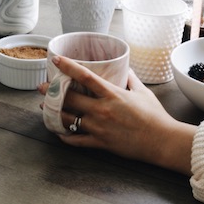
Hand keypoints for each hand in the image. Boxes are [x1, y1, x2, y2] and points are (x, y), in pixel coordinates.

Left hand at [39, 56, 194, 174]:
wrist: (162, 141)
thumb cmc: (155, 116)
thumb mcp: (143, 92)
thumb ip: (131, 79)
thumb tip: (124, 69)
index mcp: (112, 94)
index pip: (85, 77)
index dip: (68, 67)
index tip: (56, 60)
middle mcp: (102, 110)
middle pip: (69, 98)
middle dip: (52, 91)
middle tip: (42, 86)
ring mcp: (99, 128)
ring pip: (67, 120)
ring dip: (53, 113)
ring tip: (45, 107)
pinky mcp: (100, 143)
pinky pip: (76, 140)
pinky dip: (65, 136)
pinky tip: (58, 132)